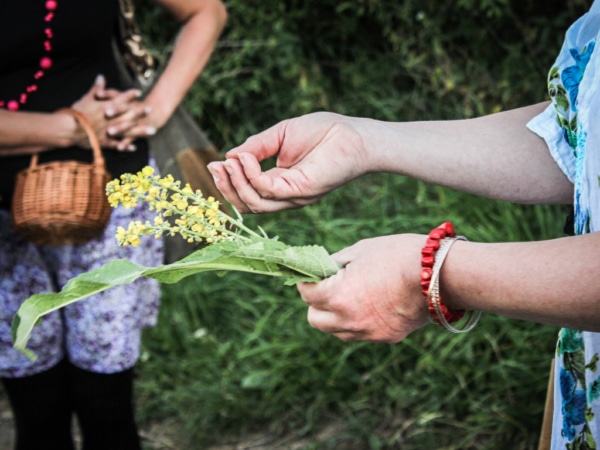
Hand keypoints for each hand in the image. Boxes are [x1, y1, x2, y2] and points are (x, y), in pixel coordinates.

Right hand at [70, 75, 150, 150]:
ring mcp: (108, 131)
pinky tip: (134, 147)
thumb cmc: (75, 112)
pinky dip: (125, 146)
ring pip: (127, 130)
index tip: (139, 92)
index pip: (119, 99)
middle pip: (127, 114)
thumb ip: (96, 89)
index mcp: (105, 107)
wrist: (67, 128)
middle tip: (151, 110)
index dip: (129, 95)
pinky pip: (116, 144)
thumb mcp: (85, 99)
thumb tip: (101, 76)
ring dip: (140, 131)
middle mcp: (110, 119)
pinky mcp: (103, 142)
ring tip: (152, 131)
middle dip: (140, 112)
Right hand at [208, 112, 369, 212]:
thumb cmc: (323, 132)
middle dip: (227, 188)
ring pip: (255, 204)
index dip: (229, 183)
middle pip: (247, 205)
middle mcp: (286, 195)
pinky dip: (251, 176)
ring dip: (236, 184)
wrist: (354, 133)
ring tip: (229, 163)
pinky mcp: (302, 192)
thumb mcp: (280, 135)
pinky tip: (246, 159)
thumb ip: (256, 147)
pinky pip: (268, 191)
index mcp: (280, 183)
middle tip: (216, 167)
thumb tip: (230, 156)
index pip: (248, 194)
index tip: (215, 164)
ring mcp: (294, 197)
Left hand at [297, 234, 428, 342]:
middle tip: (327, 287)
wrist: (440, 273)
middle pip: (315, 320)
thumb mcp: (361, 250)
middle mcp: (349, 320)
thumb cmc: (398, 254)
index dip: (306, 281)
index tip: (311, 273)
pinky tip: (369, 305)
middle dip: (316, 303)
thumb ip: (337, 262)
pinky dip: (357, 322)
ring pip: (337, 332)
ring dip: (335, 317)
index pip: (307, 294)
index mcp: (338, 295)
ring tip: (348, 297)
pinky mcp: (386, 337)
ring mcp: (368, 332)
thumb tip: (324, 268)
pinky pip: (360, 334)